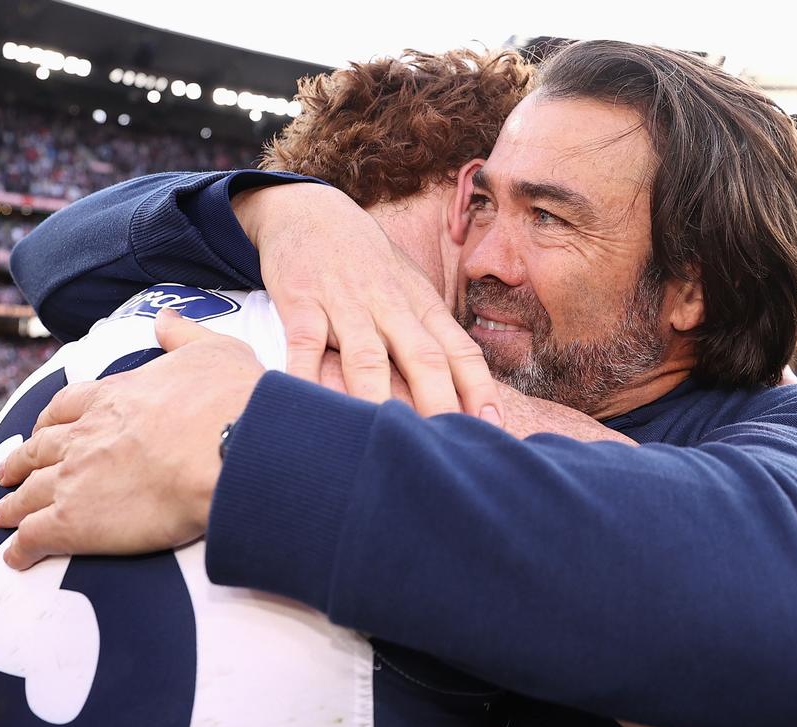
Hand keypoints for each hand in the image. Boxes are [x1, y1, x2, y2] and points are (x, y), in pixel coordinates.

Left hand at [0, 310, 264, 568]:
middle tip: (7, 473)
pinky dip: (21, 548)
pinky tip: (16, 557)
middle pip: (39, 449)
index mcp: (114, 396)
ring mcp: (75, 477)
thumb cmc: (231, 401)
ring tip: (2, 516)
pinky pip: (35, 536)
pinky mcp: (76, 521)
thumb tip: (166, 319)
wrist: (233, 448)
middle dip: (20, 462)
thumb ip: (184, 336)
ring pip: (29, 492)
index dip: (50, 420)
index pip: (67, 406)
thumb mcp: (214, 350)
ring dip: (12, 504)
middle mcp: (85, 434)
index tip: (41, 429)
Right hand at [234, 183, 502, 424]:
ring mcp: (346, 303)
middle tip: (451, 447)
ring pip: (366, 357)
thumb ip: (430, 335)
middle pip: (422, 358)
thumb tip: (463, 392)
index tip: (493, 427)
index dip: (479, 389)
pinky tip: (309, 407)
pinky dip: (304, 376)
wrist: (310, 210)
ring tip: (386, 438)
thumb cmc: (367, 262)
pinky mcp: (302, 301)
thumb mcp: (408, 288)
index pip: (460, 351)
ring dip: (377, 398)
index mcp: (421, 306)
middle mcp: (391, 306)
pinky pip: (304, 344)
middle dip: (440, 403)